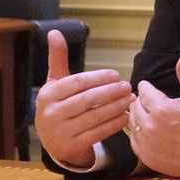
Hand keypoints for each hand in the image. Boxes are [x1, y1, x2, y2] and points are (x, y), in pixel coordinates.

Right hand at [35, 29, 134, 166]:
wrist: (53, 141)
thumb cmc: (58, 105)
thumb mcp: (55, 82)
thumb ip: (58, 58)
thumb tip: (54, 32)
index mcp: (48, 95)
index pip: (77, 83)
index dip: (98, 78)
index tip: (116, 75)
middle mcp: (51, 114)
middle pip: (87, 100)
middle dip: (111, 92)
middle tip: (128, 86)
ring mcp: (60, 132)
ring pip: (94, 117)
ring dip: (116, 107)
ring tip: (130, 99)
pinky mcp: (71, 147)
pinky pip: (97, 133)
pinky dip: (114, 124)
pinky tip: (126, 116)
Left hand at [128, 53, 179, 179]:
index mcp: (162, 109)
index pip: (144, 92)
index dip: (146, 87)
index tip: (147, 86)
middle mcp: (150, 127)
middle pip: (135, 107)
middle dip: (141, 101)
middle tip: (148, 99)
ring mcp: (147, 144)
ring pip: (132, 124)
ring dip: (138, 116)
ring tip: (147, 113)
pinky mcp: (147, 157)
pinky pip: (134, 140)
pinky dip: (138, 133)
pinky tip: (148, 130)